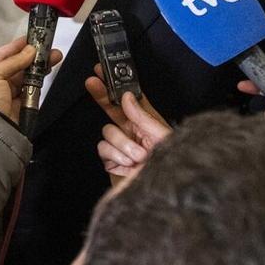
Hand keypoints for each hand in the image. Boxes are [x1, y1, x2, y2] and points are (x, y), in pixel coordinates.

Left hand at [0, 37, 62, 123]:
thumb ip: (13, 61)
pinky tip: (49, 72)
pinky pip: (32, 89)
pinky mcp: (22, 104)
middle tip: (50, 47)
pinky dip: (40, 80)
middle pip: (18, 64)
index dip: (16, 46)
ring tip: (55, 57)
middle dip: (33, 56)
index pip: (2, 54)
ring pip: (27, 75)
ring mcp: (10, 93)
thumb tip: (31, 49)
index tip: (32, 38)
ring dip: (40, 66)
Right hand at [85, 66, 170, 184]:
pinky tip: (128, 163)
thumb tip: (127, 97)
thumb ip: (142, 116)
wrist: (165, 193)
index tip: (104, 71)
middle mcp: (133, 132)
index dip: (116, 84)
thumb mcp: (161, 136)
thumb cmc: (172, 165)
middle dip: (102, 95)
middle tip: (93, 82)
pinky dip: (116, 156)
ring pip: (108, 132)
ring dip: (123, 144)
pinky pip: (103, 149)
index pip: (128, 99)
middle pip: (111, 109)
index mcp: (147, 123)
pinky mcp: (111, 160)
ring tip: (138, 156)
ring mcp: (121, 146)